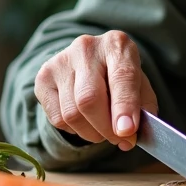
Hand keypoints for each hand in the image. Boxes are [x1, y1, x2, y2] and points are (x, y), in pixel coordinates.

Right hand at [33, 31, 158, 150]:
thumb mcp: (140, 86)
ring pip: (72, 113)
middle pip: (89, 98)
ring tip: (102, 131)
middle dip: (105, 128)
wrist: (90, 62)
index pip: (121, 76)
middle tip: (118, 140)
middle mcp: (86, 48)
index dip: (124, 107)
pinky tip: (84, 121)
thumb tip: (129, 136)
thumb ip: (142, 109)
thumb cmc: (120, 77)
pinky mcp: (43, 77)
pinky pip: (57, 118)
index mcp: (117, 45)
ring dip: (91, 133)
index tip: (127, 131)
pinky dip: (74, 130)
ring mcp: (61, 61)